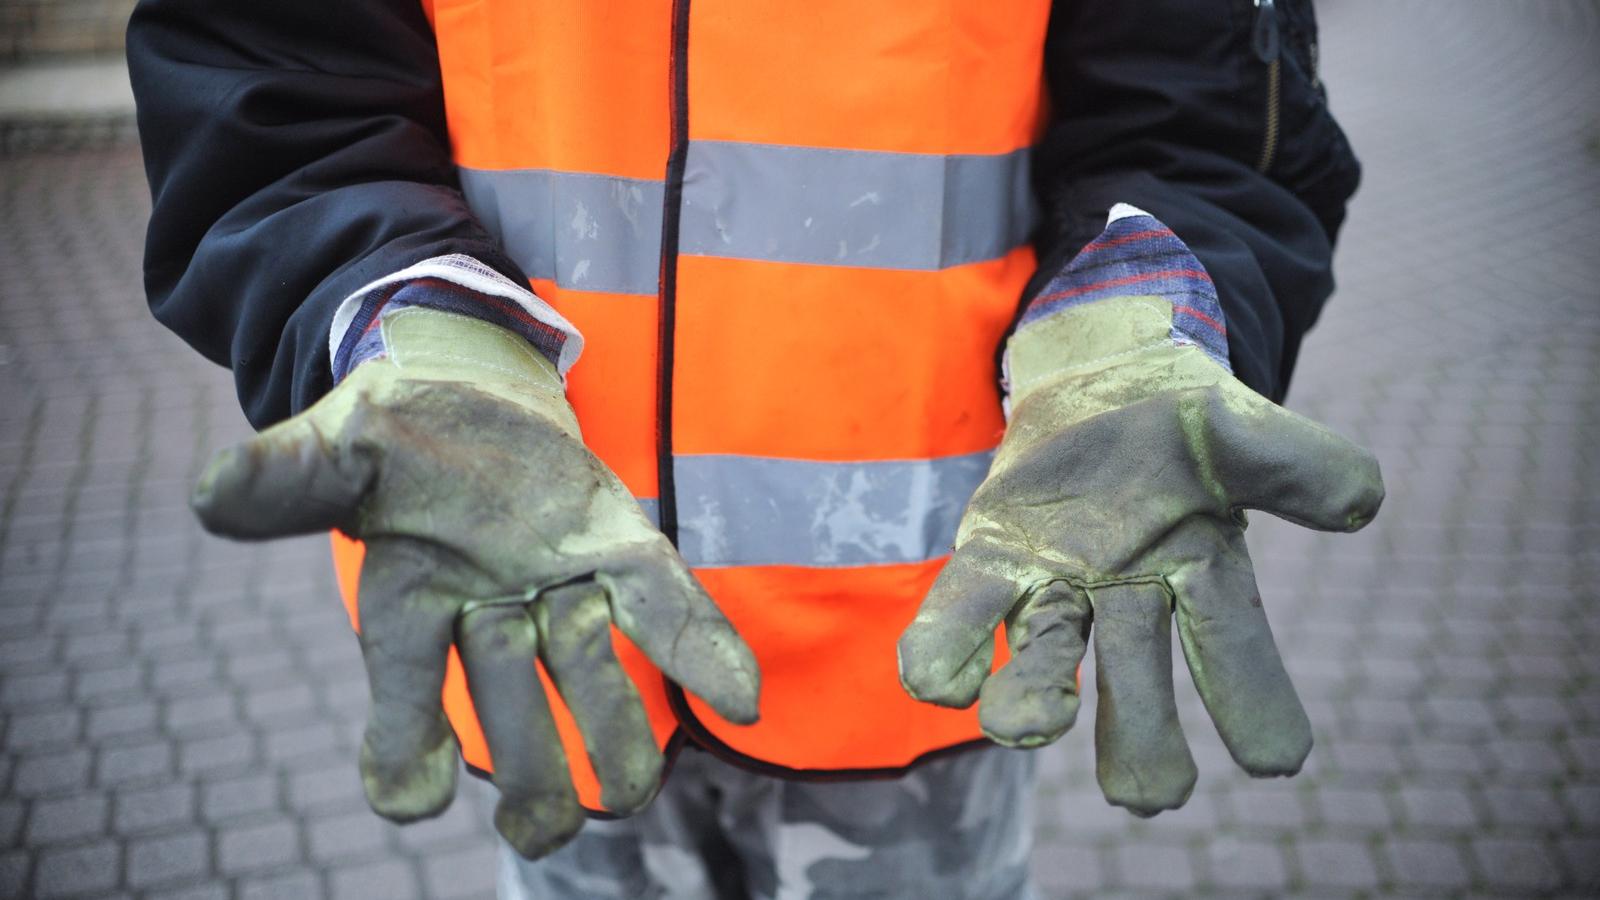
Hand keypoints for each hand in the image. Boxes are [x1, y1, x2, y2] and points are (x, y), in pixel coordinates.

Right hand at [191, 307, 758, 856]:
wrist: (464, 388)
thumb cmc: (391, 433)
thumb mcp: (332, 445)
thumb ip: (287, 479)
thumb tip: (210, 494)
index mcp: (407, 601)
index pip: (404, 688)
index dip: (403, 745)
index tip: (408, 795)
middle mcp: (487, 614)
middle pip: (507, 703)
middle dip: (527, 765)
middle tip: (543, 827)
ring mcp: (559, 588)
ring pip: (587, 673)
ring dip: (611, 732)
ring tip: (631, 789)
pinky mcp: (619, 552)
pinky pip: (665, 607)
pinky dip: (702, 652)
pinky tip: (739, 698)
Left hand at [898, 297, 1381, 814]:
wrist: (1097, 379)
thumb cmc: (1180, 421)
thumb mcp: (1239, 429)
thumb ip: (1295, 463)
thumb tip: (1363, 504)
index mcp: (1201, 573)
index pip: (1232, 645)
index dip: (1252, 699)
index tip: (1278, 761)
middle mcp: (1126, 599)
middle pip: (1137, 676)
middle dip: (1141, 734)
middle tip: (1150, 797)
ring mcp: (1054, 585)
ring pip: (1047, 655)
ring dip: (1035, 699)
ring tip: (1025, 727)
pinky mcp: (990, 561)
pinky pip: (964, 614)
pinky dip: (949, 651)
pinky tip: (938, 681)